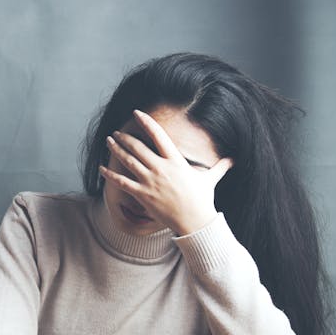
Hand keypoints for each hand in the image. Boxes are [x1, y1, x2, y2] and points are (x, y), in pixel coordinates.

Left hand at [99, 110, 232, 234]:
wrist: (195, 221)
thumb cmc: (202, 200)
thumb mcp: (211, 180)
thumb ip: (220, 167)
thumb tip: (234, 160)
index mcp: (176, 161)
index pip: (158, 135)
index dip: (146, 122)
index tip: (136, 113)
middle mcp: (161, 168)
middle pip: (138, 147)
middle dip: (125, 137)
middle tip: (116, 132)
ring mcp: (150, 181)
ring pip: (128, 161)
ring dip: (116, 149)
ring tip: (108, 141)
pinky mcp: (142, 195)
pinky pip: (122, 182)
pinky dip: (110, 174)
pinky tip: (101, 168)